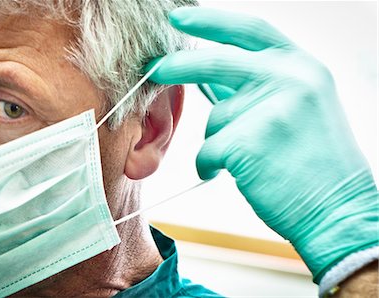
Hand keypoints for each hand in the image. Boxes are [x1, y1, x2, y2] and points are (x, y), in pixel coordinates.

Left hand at [147, 7, 377, 282]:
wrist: (338, 212)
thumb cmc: (315, 164)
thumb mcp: (298, 107)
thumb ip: (258, 86)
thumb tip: (211, 75)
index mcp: (302, 67)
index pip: (249, 31)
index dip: (211, 21)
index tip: (179, 17)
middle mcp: (290, 79)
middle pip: (216, 62)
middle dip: (179, 65)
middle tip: (157, 68)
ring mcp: (269, 108)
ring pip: (215, 119)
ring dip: (220, 141)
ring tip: (252, 161)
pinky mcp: (246, 142)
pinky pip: (208, 150)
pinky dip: (211, 165)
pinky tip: (237, 174)